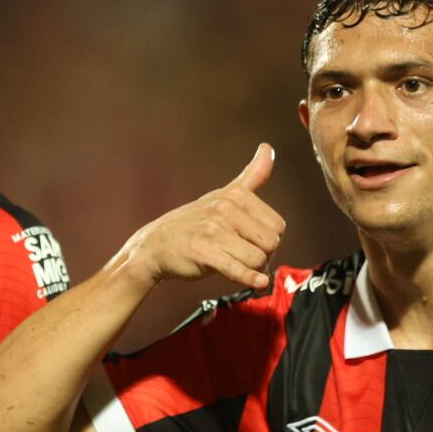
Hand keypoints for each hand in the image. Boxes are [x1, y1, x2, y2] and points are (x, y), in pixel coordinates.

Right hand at [121, 143, 284, 289]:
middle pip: (271, 243)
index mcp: (235, 195)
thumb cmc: (194, 223)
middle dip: (263, 255)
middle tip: (243, 257)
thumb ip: (252, 175)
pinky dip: (251, 279)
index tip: (251, 243)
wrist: (155, 246)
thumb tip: (268, 148)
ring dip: (252, 269)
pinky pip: (239, 269)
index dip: (267, 240)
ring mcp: (214, 230)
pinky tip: (256, 283)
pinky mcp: (204, 253)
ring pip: (259, 258)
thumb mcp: (222, 195)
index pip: (277, 225)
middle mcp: (226, 209)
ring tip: (235, 265)